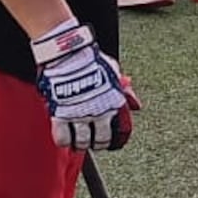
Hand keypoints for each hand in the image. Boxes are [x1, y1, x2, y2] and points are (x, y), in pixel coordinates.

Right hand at [32, 18, 138, 150]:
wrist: (68, 53)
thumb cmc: (90, 59)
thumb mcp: (113, 72)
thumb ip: (125, 91)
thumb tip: (136, 106)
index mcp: (113, 103)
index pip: (119, 132)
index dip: (113, 140)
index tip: (109, 140)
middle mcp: (98, 112)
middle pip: (100, 141)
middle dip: (97, 144)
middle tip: (92, 141)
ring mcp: (79, 115)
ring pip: (82, 142)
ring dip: (80, 144)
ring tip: (78, 141)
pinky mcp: (60, 115)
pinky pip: (62, 138)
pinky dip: (64, 141)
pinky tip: (64, 137)